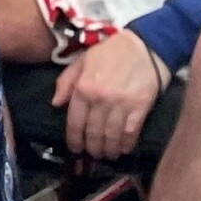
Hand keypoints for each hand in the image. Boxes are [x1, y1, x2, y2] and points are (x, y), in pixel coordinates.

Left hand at [52, 28, 161, 160]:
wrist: (145, 46)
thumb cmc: (111, 52)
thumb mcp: (81, 61)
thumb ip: (66, 82)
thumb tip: (56, 104)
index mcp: (83, 88)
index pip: (74, 122)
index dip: (74, 139)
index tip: (75, 148)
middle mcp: (100, 100)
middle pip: (93, 133)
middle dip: (92, 148)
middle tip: (92, 154)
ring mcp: (121, 105)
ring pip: (111, 136)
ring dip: (108, 150)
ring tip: (107, 154)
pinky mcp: (140, 108)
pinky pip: (130, 133)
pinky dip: (126, 144)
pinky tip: (123, 149)